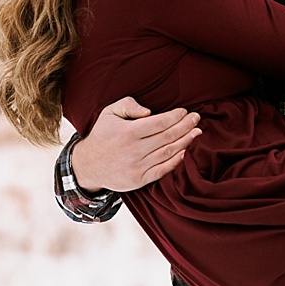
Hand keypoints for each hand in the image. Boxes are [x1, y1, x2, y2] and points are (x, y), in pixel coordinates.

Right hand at [71, 97, 201, 191]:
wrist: (88, 165)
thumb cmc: (103, 135)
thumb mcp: (109, 113)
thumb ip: (129, 105)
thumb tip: (149, 112)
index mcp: (128, 132)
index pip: (160, 122)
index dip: (176, 116)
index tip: (185, 111)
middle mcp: (133, 150)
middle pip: (168, 137)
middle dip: (186, 126)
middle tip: (196, 118)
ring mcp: (137, 167)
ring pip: (168, 153)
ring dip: (186, 142)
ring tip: (196, 132)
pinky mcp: (138, 180)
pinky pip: (162, 170)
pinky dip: (176, 161)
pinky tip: (185, 151)